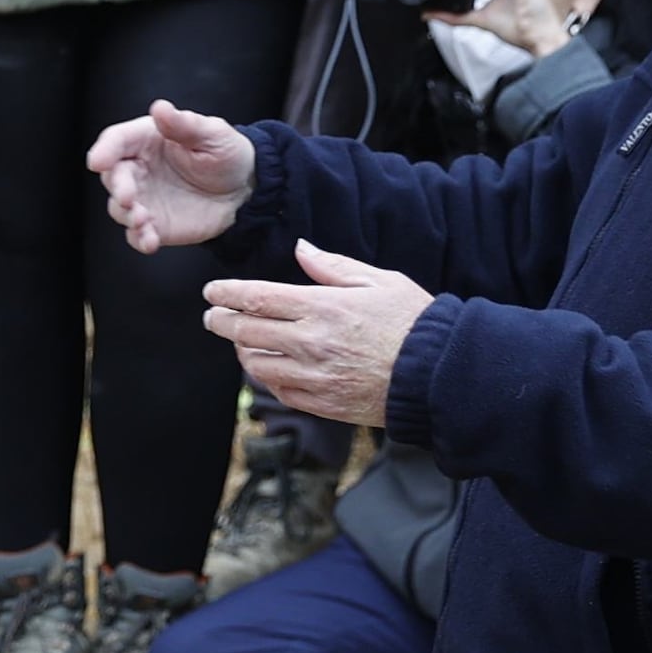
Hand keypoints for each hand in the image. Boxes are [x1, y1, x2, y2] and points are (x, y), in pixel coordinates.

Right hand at [89, 97, 257, 250]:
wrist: (244, 190)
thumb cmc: (226, 154)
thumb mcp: (212, 133)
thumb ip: (184, 124)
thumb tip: (160, 108)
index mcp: (146, 140)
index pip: (116, 141)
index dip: (104, 150)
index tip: (97, 162)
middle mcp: (139, 169)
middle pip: (113, 176)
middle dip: (117, 187)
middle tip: (128, 197)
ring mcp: (144, 199)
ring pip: (119, 209)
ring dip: (127, 215)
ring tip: (143, 220)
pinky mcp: (154, 224)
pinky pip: (136, 235)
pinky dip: (139, 239)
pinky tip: (150, 241)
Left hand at [208, 240, 434, 426]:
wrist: (439, 374)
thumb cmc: (413, 322)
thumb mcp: (379, 281)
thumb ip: (333, 266)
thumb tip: (301, 249)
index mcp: (324, 307)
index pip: (258, 298)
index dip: (227, 294)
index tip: (212, 291)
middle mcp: (311, 343)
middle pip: (245, 332)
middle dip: (221, 321)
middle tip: (213, 316)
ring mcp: (314, 376)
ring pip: (256, 365)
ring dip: (242, 350)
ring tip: (242, 340)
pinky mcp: (321, 403)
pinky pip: (278, 391)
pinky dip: (266, 377)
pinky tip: (269, 366)